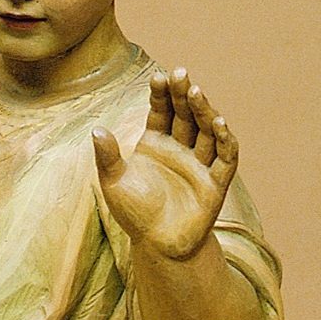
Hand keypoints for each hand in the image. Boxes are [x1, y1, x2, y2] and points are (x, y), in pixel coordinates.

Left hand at [92, 68, 238, 260]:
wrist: (158, 246)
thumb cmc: (134, 212)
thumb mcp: (113, 182)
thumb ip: (107, 156)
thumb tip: (96, 130)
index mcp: (155, 142)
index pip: (160, 111)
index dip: (160, 94)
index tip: (158, 76)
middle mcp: (180, 148)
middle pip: (184, 114)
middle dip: (183, 94)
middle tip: (182, 73)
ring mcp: (199, 163)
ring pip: (205, 130)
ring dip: (204, 110)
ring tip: (197, 93)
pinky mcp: (216, 182)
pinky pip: (224, 157)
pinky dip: (224, 139)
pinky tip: (219, 122)